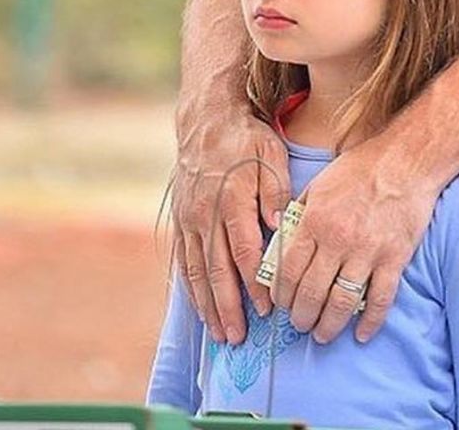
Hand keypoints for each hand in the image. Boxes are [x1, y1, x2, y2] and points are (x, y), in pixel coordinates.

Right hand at [172, 106, 288, 344]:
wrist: (207, 120)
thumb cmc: (248, 138)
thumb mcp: (272, 155)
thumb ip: (276, 192)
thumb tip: (278, 228)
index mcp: (233, 199)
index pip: (244, 252)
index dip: (254, 285)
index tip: (268, 308)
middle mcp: (206, 214)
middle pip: (217, 270)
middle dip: (228, 308)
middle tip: (239, 338)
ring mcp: (190, 219)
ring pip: (197, 271)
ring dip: (208, 305)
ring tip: (220, 334)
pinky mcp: (181, 219)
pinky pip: (184, 260)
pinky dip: (192, 288)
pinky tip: (201, 307)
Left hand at [272, 132, 438, 344]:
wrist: (407, 160)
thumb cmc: (361, 168)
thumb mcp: (319, 183)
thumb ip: (299, 214)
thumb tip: (282, 242)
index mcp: (315, 220)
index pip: (288, 271)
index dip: (281, 295)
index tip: (281, 305)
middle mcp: (338, 240)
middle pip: (311, 293)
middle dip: (301, 316)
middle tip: (300, 324)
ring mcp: (368, 251)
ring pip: (341, 303)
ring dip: (328, 326)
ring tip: (323, 334)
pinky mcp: (394, 258)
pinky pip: (380, 299)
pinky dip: (370, 322)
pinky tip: (362, 333)